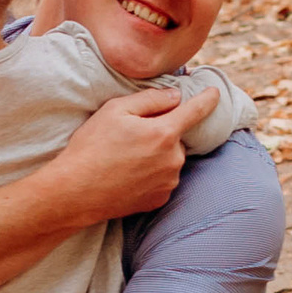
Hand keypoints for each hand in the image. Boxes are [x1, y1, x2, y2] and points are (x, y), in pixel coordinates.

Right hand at [37, 84, 218, 222]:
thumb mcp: (115, 110)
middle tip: (130, 137)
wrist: (76, 192)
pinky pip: (162, 180)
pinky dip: (151, 175)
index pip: (195, 111)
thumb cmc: (92, 147)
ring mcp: (167, 182)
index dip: (208, 99)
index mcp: (164, 133)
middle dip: (160, 133)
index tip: (216, 92)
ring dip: (155, 155)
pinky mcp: (159, 200)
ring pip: (169, 160)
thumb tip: (175, 96)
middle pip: (175, 138)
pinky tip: (127, 175)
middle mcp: (172, 159)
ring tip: (124, 159)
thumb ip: (150, 99)